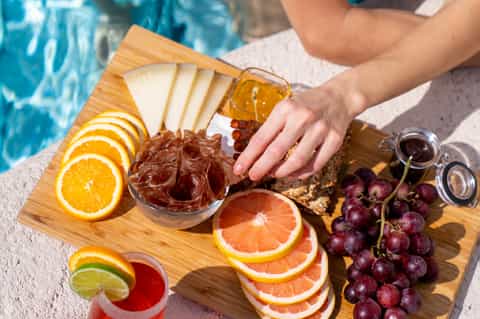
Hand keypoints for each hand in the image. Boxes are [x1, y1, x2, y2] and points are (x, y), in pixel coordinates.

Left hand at [233, 82, 363, 180]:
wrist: (340, 97)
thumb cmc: (307, 104)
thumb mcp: (285, 108)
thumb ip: (271, 128)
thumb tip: (254, 155)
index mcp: (285, 109)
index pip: (261, 138)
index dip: (248, 156)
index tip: (239, 169)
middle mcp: (303, 118)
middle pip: (277, 151)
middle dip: (261, 167)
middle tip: (253, 176)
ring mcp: (320, 130)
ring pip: (297, 160)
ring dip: (282, 172)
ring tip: (273, 174)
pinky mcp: (335, 140)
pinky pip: (315, 165)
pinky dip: (301, 173)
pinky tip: (292, 174)